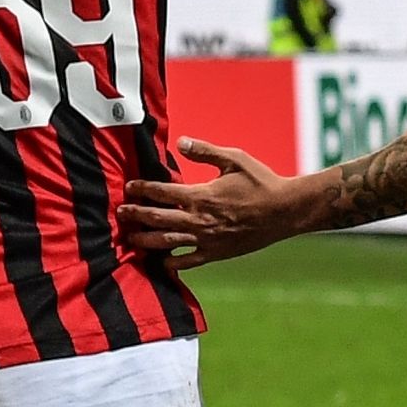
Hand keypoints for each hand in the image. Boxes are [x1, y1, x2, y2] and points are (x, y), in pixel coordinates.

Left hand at [119, 138, 317, 270]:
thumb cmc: (261, 181)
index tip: (129, 187)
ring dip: (146, 240)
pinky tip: (161, 263)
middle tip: (121, 213)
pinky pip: (188, 262)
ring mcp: (206, 239)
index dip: (142, 189)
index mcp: (200, 195)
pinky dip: (172, 264)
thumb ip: (205, 151)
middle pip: (157, 218)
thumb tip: (180, 142)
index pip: (161, 192)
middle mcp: (198, 220)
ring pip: (166, 242)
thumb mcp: (234, 159)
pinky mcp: (216, 253)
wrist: (284, 211)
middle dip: (136, 215)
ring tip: (132, 238)